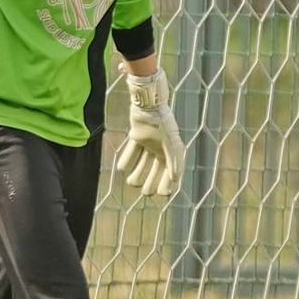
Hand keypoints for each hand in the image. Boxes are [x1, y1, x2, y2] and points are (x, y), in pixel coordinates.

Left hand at [115, 65, 185, 196]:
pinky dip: (127, 158)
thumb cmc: (163, 124)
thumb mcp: (171, 145)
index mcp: (171, 150)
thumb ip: (175, 162)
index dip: (167, 182)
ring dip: (138, 172)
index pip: (170, 170)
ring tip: (131, 182)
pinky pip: (131, 150)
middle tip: (145, 193)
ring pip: (143, 161)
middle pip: (156, 169)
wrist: (149, 105)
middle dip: (152, 181)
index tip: (162, 193)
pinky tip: (122, 168)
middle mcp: (160, 147)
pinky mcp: (137, 135)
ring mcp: (148, 141)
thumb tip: (176, 179)